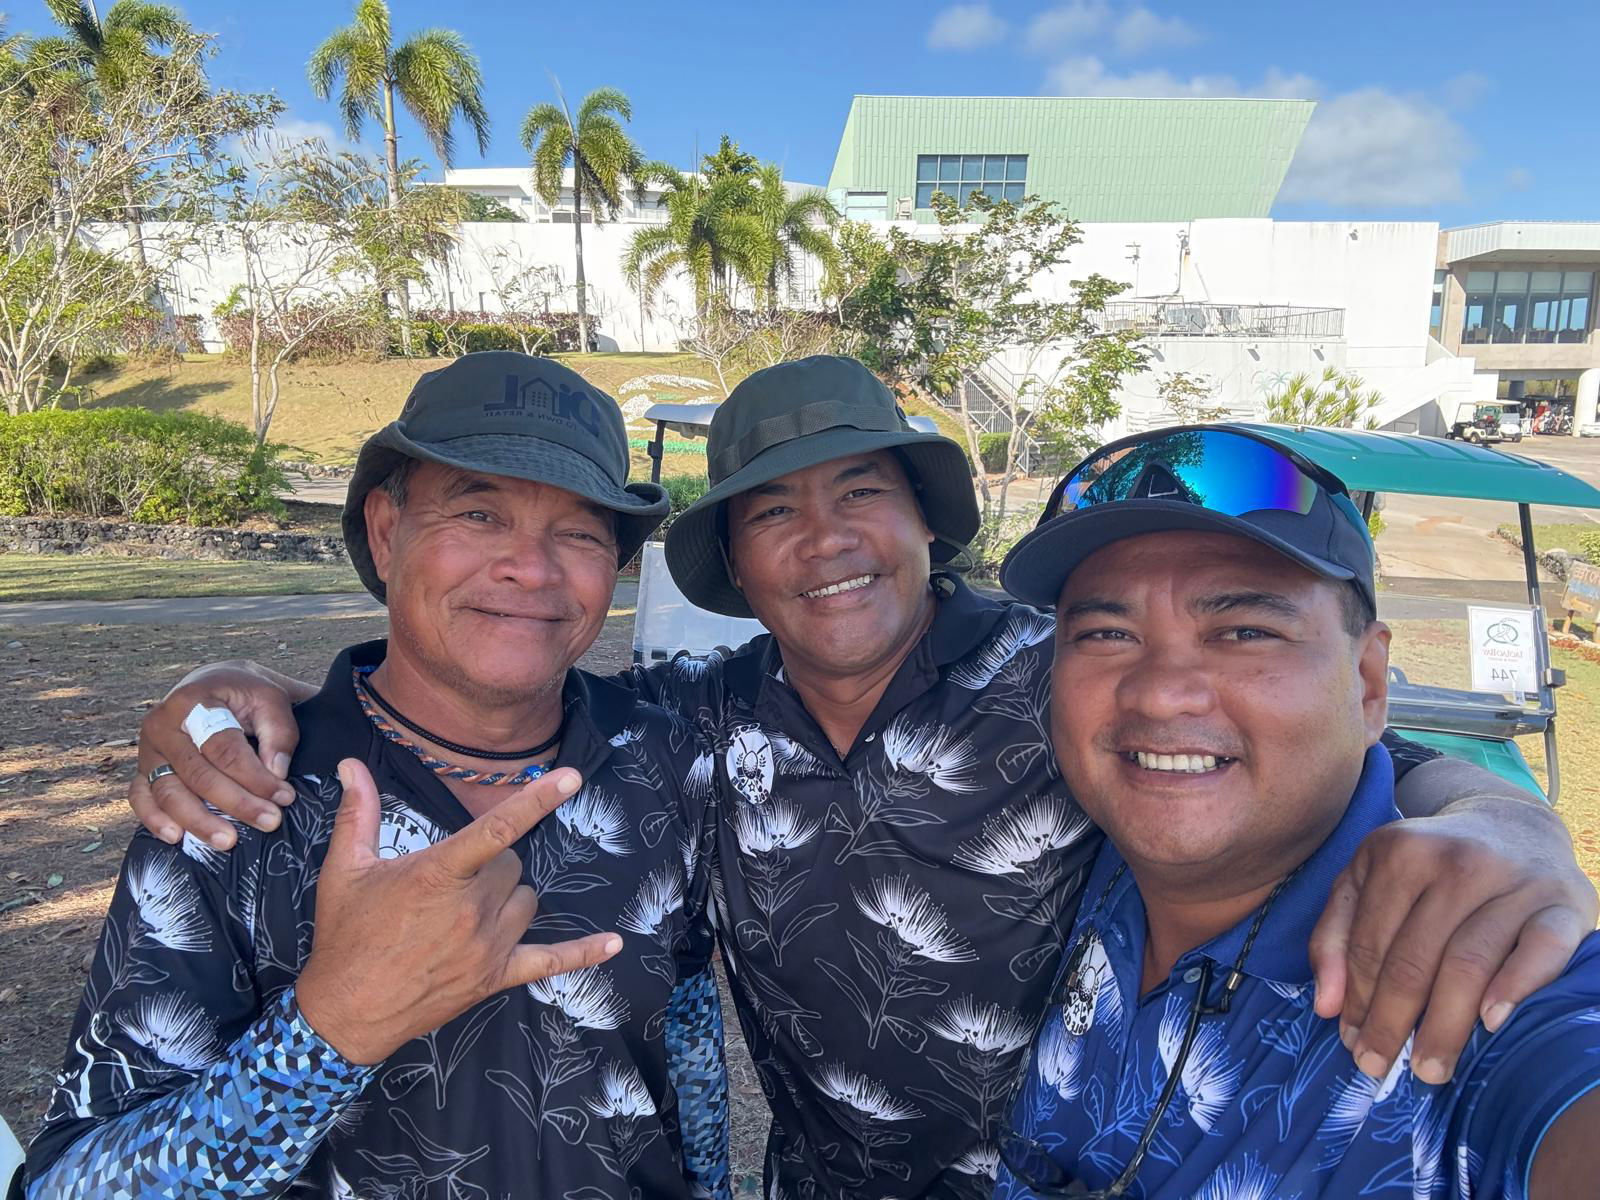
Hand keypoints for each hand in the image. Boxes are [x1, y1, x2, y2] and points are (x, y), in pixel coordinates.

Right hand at [130, 661, 309, 847]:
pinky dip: (154, 819)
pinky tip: (175, 837)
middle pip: (198, 774)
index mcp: (193, 702)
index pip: (224, 748)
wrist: (212, 685)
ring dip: (198, 821)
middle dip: (236, 803)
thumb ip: (278, 733)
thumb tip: (276, 773)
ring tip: (228, 841)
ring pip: (168, 792)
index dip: (255, 776)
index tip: (284, 797)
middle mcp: (163, 725)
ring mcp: (147, 749)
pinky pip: (141, 798)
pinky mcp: (141, 769)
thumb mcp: (269, 699)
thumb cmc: (244, 695)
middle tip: (269, 821)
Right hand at [294, 759, 621, 1064]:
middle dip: (490, 864)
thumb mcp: (345, 870)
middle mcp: (472, 908)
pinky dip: (583, 952)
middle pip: (511, 864)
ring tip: (469, 908)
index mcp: (439, 874)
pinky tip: (613, 942)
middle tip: (453, 881)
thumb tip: (349, 765)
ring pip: (527, 900)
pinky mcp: (497, 977)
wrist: (346, 1010)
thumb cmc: (347, 935)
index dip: (537, 799)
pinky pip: (552, 961)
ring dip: (509, 897)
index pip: (498, 828)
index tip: (572, 777)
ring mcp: (489, 946)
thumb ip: (358, 813)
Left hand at [1309, 797, 1596, 1083]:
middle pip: (1413, 959)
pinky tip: (1491, 1023)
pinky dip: (1515, 987)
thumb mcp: (1366, 878)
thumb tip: (1326, 1007)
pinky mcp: (1563, 902)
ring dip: (1445, 1025)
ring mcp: (1514, 880)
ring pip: (1468, 962)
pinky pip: (1541, 950)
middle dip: (1392, 1022)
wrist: (1513, 825)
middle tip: (1380, 1068)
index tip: (1350, 1043)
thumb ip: (1333, 934)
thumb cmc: (1428, 865)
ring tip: (1429, 1069)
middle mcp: (1456, 861)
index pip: (1369, 944)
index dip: (1356, 1000)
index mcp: (1399, 851)